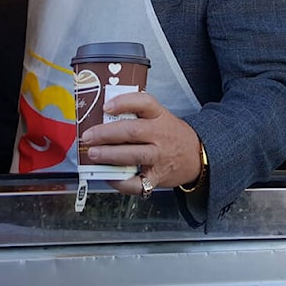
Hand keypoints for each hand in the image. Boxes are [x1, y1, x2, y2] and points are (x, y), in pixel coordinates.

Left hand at [80, 91, 201, 195]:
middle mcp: (160, 136)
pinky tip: (109, 176)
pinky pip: (137, 183)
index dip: (124, 103)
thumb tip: (103, 117)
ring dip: (109, 155)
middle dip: (106, 134)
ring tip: (93, 154)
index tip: (107, 106)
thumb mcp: (160, 117)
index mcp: (160, 116)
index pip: (144, 103)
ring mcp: (159, 157)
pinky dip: (120, 181)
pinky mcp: (157, 178)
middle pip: (132, 131)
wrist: (196, 155)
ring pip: (133, 155)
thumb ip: (137, 115)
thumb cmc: (171, 134)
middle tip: (89, 137)